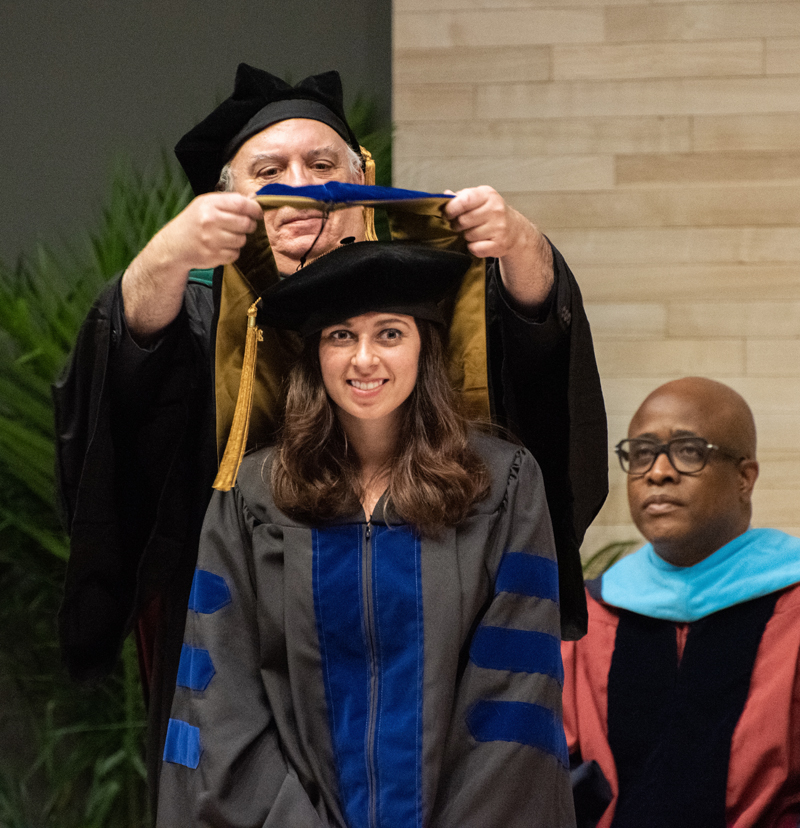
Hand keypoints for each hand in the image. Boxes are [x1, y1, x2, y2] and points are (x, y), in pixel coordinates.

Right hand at [122, 193, 262, 340]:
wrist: (174, 246)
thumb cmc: (193, 222)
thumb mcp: (205, 204)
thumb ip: (228, 202)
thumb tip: (254, 201)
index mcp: (209, 204)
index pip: (241, 204)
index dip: (254, 209)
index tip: (257, 213)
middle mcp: (210, 221)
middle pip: (245, 223)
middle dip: (249, 225)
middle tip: (245, 226)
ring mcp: (211, 240)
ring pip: (242, 240)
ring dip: (239, 239)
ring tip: (227, 236)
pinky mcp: (213, 256)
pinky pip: (235, 254)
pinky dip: (232, 252)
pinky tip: (221, 247)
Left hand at [443, 185, 523, 259]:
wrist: (514, 229)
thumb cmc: (492, 213)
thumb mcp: (479, 199)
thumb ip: (462, 197)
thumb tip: (445, 196)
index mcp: (488, 195)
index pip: (464, 200)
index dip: (451, 209)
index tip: (447, 214)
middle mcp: (495, 210)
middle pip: (463, 220)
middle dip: (457, 225)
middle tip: (461, 225)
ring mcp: (499, 227)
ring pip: (468, 236)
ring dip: (467, 236)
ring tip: (474, 232)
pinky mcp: (499, 244)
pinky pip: (475, 248)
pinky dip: (474, 247)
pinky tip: (480, 242)